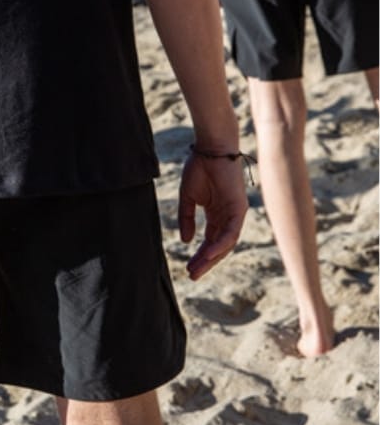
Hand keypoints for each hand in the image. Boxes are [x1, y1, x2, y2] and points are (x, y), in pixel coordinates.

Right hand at [178, 151, 247, 280]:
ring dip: (211, 257)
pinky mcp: (239, 209)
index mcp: (216, 214)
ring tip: (197, 268)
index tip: (188, 268)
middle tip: (192, 275)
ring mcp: (234, 214)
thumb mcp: (188, 197)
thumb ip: (187, 218)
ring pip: (225, 243)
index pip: (210, 240)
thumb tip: (185, 240)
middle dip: (205, 261)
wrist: (210, 149)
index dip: (199, 255)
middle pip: (218, 246)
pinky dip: (219, 244)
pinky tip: (208, 253)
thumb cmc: (199, 168)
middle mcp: (227, 217)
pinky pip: (230, 232)